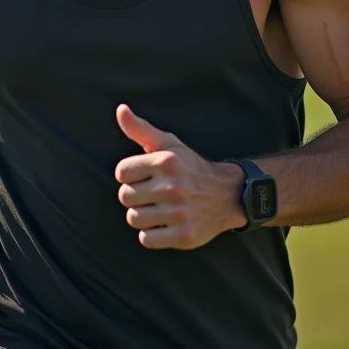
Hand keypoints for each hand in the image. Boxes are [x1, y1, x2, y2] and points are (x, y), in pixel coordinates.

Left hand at [114, 103, 246, 248]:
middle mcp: (173, 186)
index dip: (130, 175)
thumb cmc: (188, 166)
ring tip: (158, 209)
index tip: (145, 176)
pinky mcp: (184, 236)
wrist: (227, 194)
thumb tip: (120, 109)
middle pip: (125, 197)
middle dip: (135, 196)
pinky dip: (151, 234)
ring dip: (143, 216)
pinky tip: (164, 224)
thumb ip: (140, 128)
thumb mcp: (168, 143)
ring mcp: (179, 212)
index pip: (121, 172)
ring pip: (134, 219)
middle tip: (152, 194)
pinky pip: (146, 239)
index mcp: (166, 161)